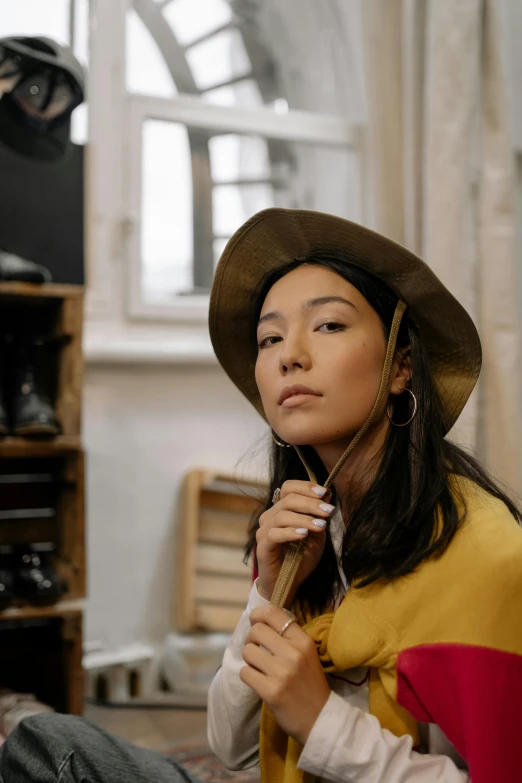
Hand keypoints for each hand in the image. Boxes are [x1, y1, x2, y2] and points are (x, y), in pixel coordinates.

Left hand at [240, 604, 330, 745]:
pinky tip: (258, 681)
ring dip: (249, 659)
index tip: (255, 622)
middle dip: (251, 639)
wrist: (320, 719)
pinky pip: (245, 672)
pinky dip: (248, 676)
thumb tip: (259, 621)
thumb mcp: (307, 654)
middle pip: (256, 630)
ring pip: (247, 651)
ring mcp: (281, 672)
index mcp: (303, 641)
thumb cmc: (310, 684)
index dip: (258, 614)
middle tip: (256, 650)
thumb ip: (288, 637)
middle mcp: (293, 652)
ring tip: (258, 667)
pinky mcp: (270, 691)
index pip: (274, 613)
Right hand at [256, 481, 333, 605]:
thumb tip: (327, 497)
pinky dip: (291, 532)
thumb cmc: (300, 559)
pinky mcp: (263, 546)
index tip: (324, 493)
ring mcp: (264, 531)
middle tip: (329, 510)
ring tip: (321, 525)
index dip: (305, 487)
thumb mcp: (316, 537)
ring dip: (305, 518)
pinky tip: (304, 534)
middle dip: (311, 503)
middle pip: (288, 499)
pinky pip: (275, 534)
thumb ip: (319, 518)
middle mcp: (270, 517)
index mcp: (281, 510)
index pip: (289, 488)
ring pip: (282, 515)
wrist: (287, 585)